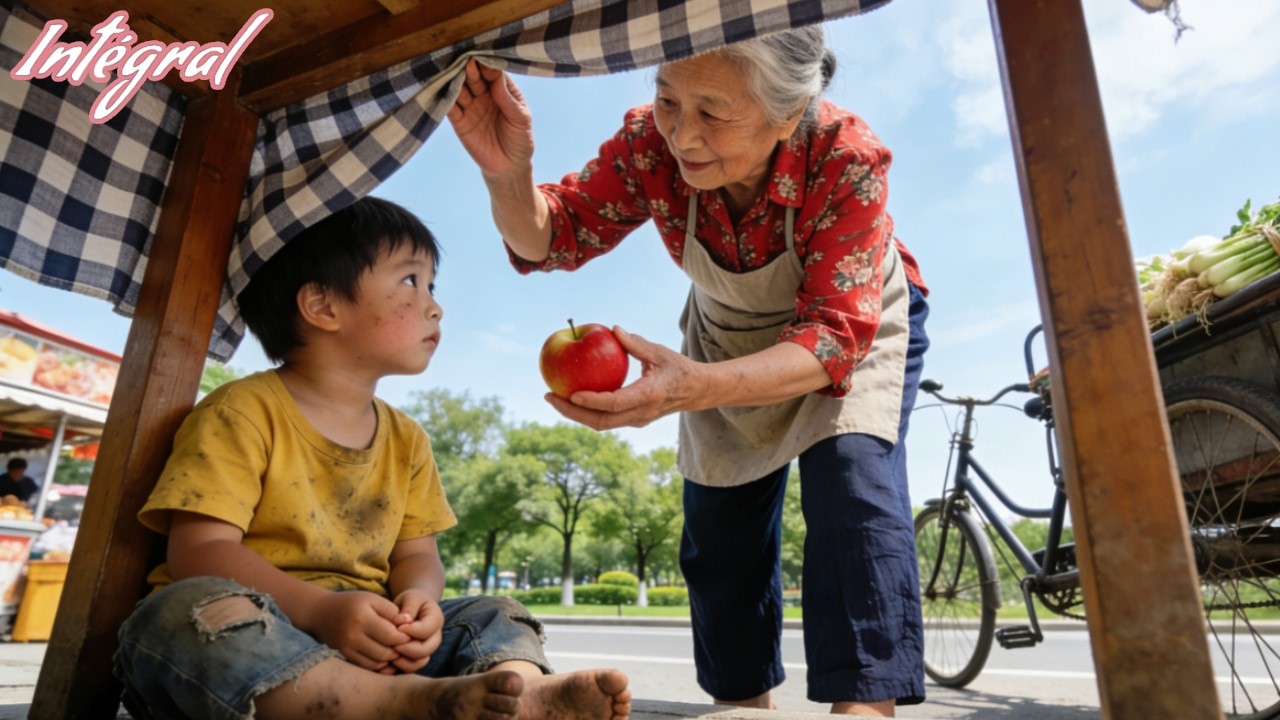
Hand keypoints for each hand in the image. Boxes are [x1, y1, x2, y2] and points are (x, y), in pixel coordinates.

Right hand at [309, 590, 412, 672]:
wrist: (321, 612)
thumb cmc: (352, 603)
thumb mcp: (372, 599)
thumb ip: (391, 611)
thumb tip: (408, 624)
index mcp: (363, 617)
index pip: (391, 636)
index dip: (404, 638)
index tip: (408, 635)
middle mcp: (353, 635)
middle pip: (385, 652)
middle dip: (398, 650)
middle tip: (403, 645)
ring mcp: (347, 647)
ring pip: (377, 662)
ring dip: (389, 659)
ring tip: (394, 649)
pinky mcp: (344, 654)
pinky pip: (366, 665)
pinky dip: (378, 663)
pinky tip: (383, 655)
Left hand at [385, 589, 444, 673]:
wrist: (413, 608)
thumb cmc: (411, 601)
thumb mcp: (411, 597)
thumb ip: (409, 606)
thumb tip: (404, 620)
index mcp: (436, 620)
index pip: (426, 630)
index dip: (410, 631)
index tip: (397, 627)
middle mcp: (435, 637)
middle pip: (426, 650)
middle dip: (407, 649)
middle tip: (392, 643)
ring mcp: (427, 650)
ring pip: (419, 662)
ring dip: (403, 661)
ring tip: (389, 654)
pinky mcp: (417, 658)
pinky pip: (410, 668)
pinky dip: (399, 668)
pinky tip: (386, 663)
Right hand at [447, 58, 534, 179]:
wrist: (509, 168)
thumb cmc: (520, 140)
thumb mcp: (521, 119)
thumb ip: (508, 99)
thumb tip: (496, 75)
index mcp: (502, 90)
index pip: (493, 72)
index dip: (487, 65)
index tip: (482, 60)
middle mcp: (485, 95)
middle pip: (474, 77)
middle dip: (470, 69)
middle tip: (467, 63)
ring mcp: (471, 107)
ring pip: (460, 89)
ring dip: (456, 81)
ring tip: (453, 72)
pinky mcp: (459, 122)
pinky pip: (450, 108)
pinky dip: (446, 99)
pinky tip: (443, 89)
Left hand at [546, 327, 700, 429]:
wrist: (697, 391)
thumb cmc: (679, 368)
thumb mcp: (660, 353)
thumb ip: (636, 343)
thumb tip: (613, 329)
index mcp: (648, 396)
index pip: (614, 404)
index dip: (591, 401)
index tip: (570, 394)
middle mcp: (641, 413)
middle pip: (600, 421)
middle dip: (572, 412)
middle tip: (549, 396)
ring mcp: (637, 420)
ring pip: (601, 424)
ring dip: (576, 414)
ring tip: (554, 398)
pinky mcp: (634, 420)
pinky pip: (606, 420)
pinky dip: (587, 411)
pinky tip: (571, 398)